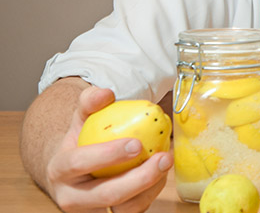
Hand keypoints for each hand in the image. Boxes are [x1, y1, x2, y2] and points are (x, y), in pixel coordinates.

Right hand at [45, 86, 171, 212]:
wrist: (73, 170)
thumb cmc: (81, 141)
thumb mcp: (80, 119)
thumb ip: (90, 102)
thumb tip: (105, 93)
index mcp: (59, 170)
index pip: (78, 164)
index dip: (107, 155)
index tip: (136, 143)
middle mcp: (72, 197)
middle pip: (106, 194)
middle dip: (139, 178)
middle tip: (163, 158)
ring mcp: (92, 211)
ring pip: (124, 208)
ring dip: (151, 187)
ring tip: (166, 162)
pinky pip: (134, 211)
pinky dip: (152, 193)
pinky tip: (162, 173)